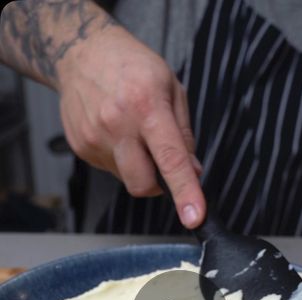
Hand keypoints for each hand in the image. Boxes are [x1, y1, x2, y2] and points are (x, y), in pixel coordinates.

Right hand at [56, 23, 204, 227]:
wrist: (80, 52)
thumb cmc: (131, 66)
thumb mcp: (171, 87)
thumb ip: (183, 134)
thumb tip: (193, 171)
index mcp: (146, 105)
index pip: (170, 159)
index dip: (185, 192)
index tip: (194, 217)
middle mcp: (117, 124)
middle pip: (142, 184)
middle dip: (157, 184)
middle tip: (159, 161)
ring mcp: (95, 138)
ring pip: (126, 178)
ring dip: (137, 166)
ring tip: (132, 132)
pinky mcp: (81, 147)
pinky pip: (110, 169)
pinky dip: (120, 158)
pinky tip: (115, 132)